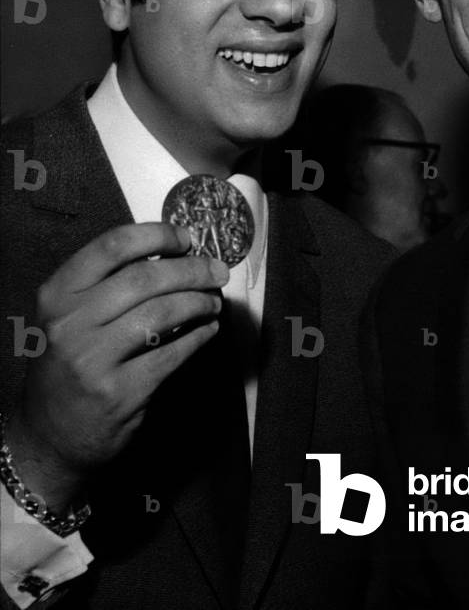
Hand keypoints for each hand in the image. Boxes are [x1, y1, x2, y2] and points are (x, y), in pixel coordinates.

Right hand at [6, 222, 228, 510]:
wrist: (49, 435)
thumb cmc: (71, 363)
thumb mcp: (73, 317)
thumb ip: (110, 284)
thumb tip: (176, 252)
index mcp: (59, 294)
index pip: (112, 246)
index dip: (157, 235)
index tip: (186, 238)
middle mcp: (70, 323)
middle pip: (145, 278)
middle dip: (192, 270)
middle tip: (218, 272)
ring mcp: (93, 360)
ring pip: (163, 313)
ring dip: (199, 303)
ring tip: (214, 302)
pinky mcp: (119, 392)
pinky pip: (172, 354)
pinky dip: (199, 337)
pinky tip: (208, 330)